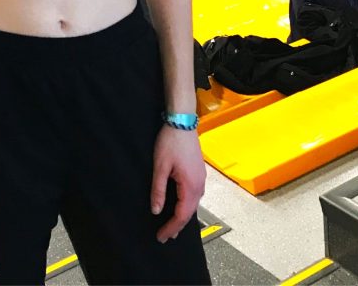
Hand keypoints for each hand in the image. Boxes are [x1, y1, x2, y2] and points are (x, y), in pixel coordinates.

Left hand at [150, 125, 205, 243]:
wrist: (182, 121)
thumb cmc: (170, 141)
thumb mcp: (160, 166)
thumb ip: (158, 190)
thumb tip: (156, 210)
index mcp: (190, 186)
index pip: (181, 215)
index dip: (171, 228)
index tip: (161, 236)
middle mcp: (199, 185)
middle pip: (190, 212)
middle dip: (177, 225)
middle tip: (165, 236)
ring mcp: (201, 178)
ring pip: (193, 204)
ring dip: (183, 215)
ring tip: (172, 224)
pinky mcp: (199, 172)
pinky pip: (195, 195)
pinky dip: (187, 205)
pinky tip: (181, 204)